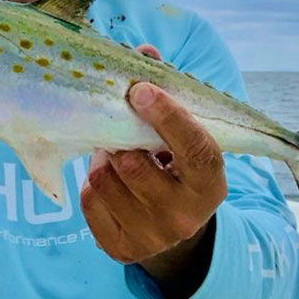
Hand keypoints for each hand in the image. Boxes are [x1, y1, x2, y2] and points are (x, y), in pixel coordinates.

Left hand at [80, 44, 226, 298]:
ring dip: (103, 157)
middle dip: (121, 138)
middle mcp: (185, 217)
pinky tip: (109, 180)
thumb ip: (165, 92)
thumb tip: (144, 50)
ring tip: (115, 153)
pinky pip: (88, 199)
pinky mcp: (119, 248)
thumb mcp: (181, 134)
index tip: (140, 89)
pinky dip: (91, 183)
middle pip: (135, 164)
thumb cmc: (176, 164)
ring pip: (104, 178)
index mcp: (210, 185)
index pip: (194, 150)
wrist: (173, 225)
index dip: (168, 116)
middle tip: (121, 128)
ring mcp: (151, 237)